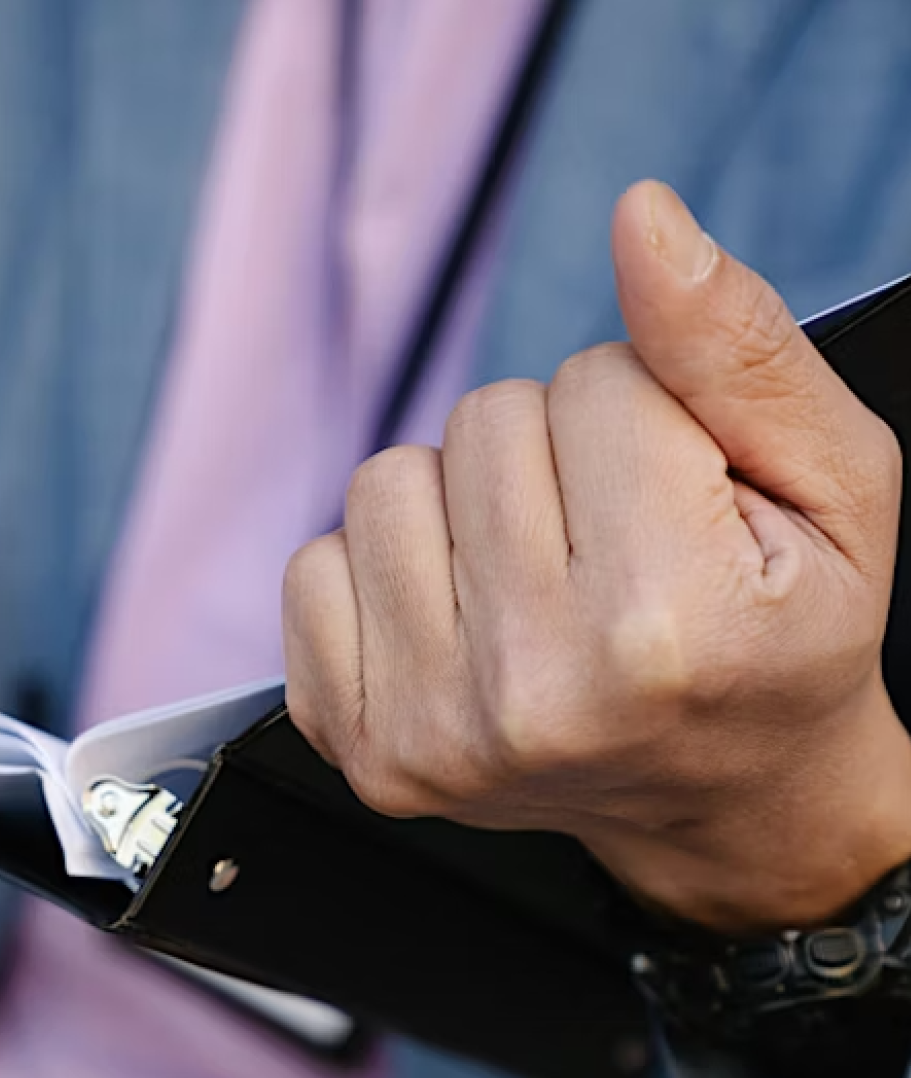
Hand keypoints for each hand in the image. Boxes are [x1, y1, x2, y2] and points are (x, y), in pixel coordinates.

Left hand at [283, 181, 910, 932]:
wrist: (728, 796)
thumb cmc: (782, 633)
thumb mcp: (832, 485)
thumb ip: (737, 346)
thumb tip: (638, 217)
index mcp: (663, 628)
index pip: (594, 383)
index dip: (646, 417)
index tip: (681, 504)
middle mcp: (532, 692)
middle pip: (481, 421)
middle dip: (551, 453)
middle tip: (612, 547)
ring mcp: (429, 731)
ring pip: (386, 481)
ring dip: (458, 504)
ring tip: (537, 579)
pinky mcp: (358, 746)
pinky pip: (310, 565)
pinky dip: (383, 570)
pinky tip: (463, 623)